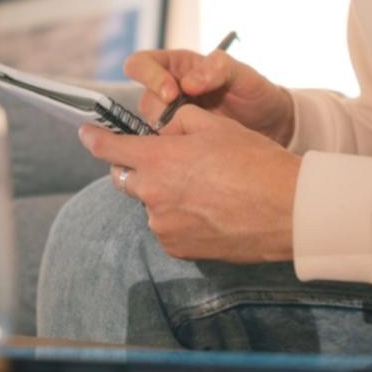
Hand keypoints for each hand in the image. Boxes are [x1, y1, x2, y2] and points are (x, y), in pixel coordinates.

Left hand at [80, 107, 300, 262]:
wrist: (286, 210)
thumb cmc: (254, 162)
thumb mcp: (216, 125)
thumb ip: (179, 123)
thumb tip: (164, 132)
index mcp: (157, 159)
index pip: (110, 148)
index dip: (94, 139)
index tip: (85, 134)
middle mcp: (152, 194)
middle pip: (125, 178)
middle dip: (136, 167)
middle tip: (165, 161)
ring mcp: (163, 226)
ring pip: (150, 204)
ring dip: (163, 194)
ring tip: (203, 189)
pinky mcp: (178, 248)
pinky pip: (167, 227)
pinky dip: (179, 217)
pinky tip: (209, 210)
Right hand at [125, 47, 294, 143]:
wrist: (272, 126)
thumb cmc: (255, 93)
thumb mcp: (243, 75)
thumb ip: (218, 69)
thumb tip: (188, 83)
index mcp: (177, 66)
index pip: (141, 64)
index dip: (149, 77)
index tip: (171, 94)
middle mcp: (168, 91)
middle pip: (144, 101)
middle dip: (160, 113)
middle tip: (183, 124)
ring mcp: (172, 119)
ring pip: (151, 127)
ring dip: (167, 135)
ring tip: (194, 140)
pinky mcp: (180, 142)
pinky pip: (164, 148)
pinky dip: (174, 152)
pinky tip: (194, 154)